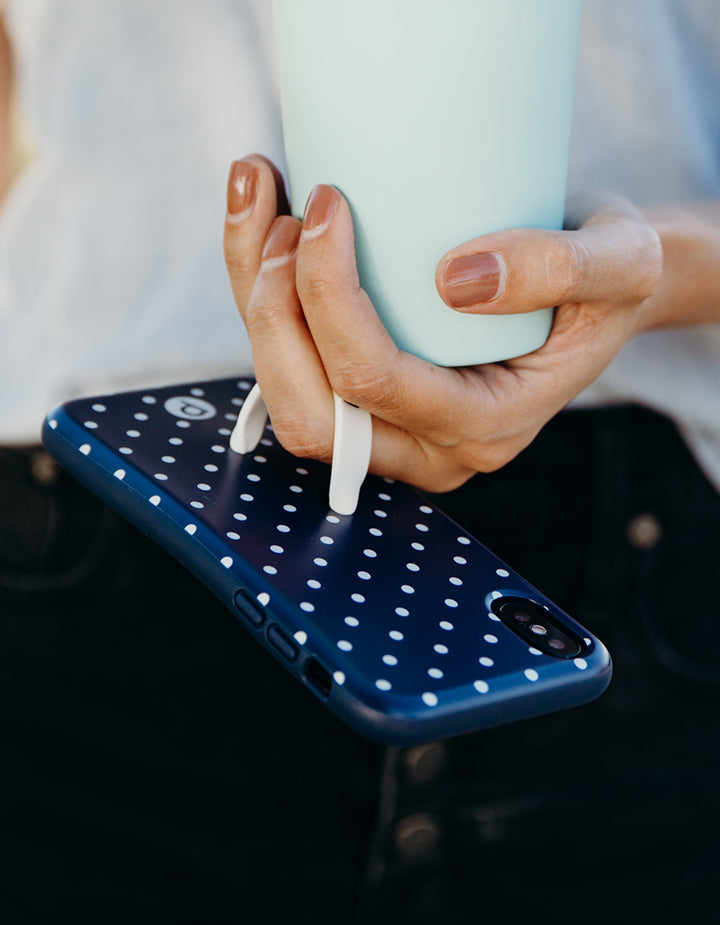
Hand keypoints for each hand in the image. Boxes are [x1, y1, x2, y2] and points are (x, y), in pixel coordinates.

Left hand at [224, 155, 661, 491]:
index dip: (331, 299)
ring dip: (255, 301)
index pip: (378, 384)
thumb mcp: (620, 260)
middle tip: (287, 219)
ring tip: (260, 203)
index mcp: (485, 428)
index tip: (330, 206)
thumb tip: (456, 281)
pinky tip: (260, 222)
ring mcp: (391, 431)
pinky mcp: (363, 402)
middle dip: (275, 313)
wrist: (592, 293)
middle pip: (313, 412)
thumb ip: (560, 268)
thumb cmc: (608, 279)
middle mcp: (428, 448)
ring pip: (288, 396)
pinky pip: (292, 369)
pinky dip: (262, 297)